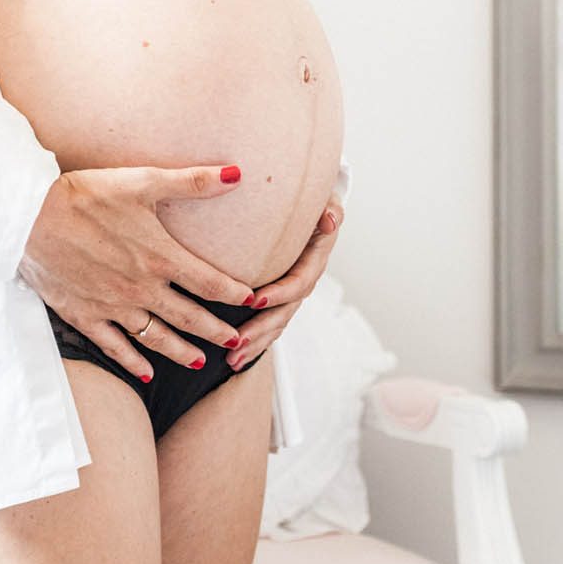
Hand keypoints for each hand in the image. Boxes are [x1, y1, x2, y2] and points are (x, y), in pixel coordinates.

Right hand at [18, 163, 257, 381]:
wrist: (27, 217)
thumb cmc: (86, 194)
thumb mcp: (143, 181)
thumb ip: (193, 181)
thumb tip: (238, 175)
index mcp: (160, 257)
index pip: (211, 283)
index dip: (236, 294)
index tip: (255, 301)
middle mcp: (141, 288)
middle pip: (190, 318)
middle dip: (217, 332)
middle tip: (238, 343)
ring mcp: (112, 307)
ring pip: (157, 339)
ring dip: (182, 352)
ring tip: (201, 361)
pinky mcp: (84, 316)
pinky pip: (115, 347)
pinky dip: (133, 362)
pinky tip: (146, 373)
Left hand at [224, 197, 344, 370]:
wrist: (312, 211)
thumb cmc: (314, 203)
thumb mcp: (325, 201)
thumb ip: (330, 210)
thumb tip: (330, 221)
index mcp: (314, 261)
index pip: (298, 282)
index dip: (279, 293)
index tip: (254, 300)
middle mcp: (304, 281)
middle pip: (284, 312)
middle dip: (261, 330)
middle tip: (237, 344)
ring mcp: (292, 294)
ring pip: (276, 324)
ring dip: (255, 344)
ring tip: (231, 361)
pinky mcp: (280, 299)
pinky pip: (269, 324)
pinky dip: (255, 342)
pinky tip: (234, 359)